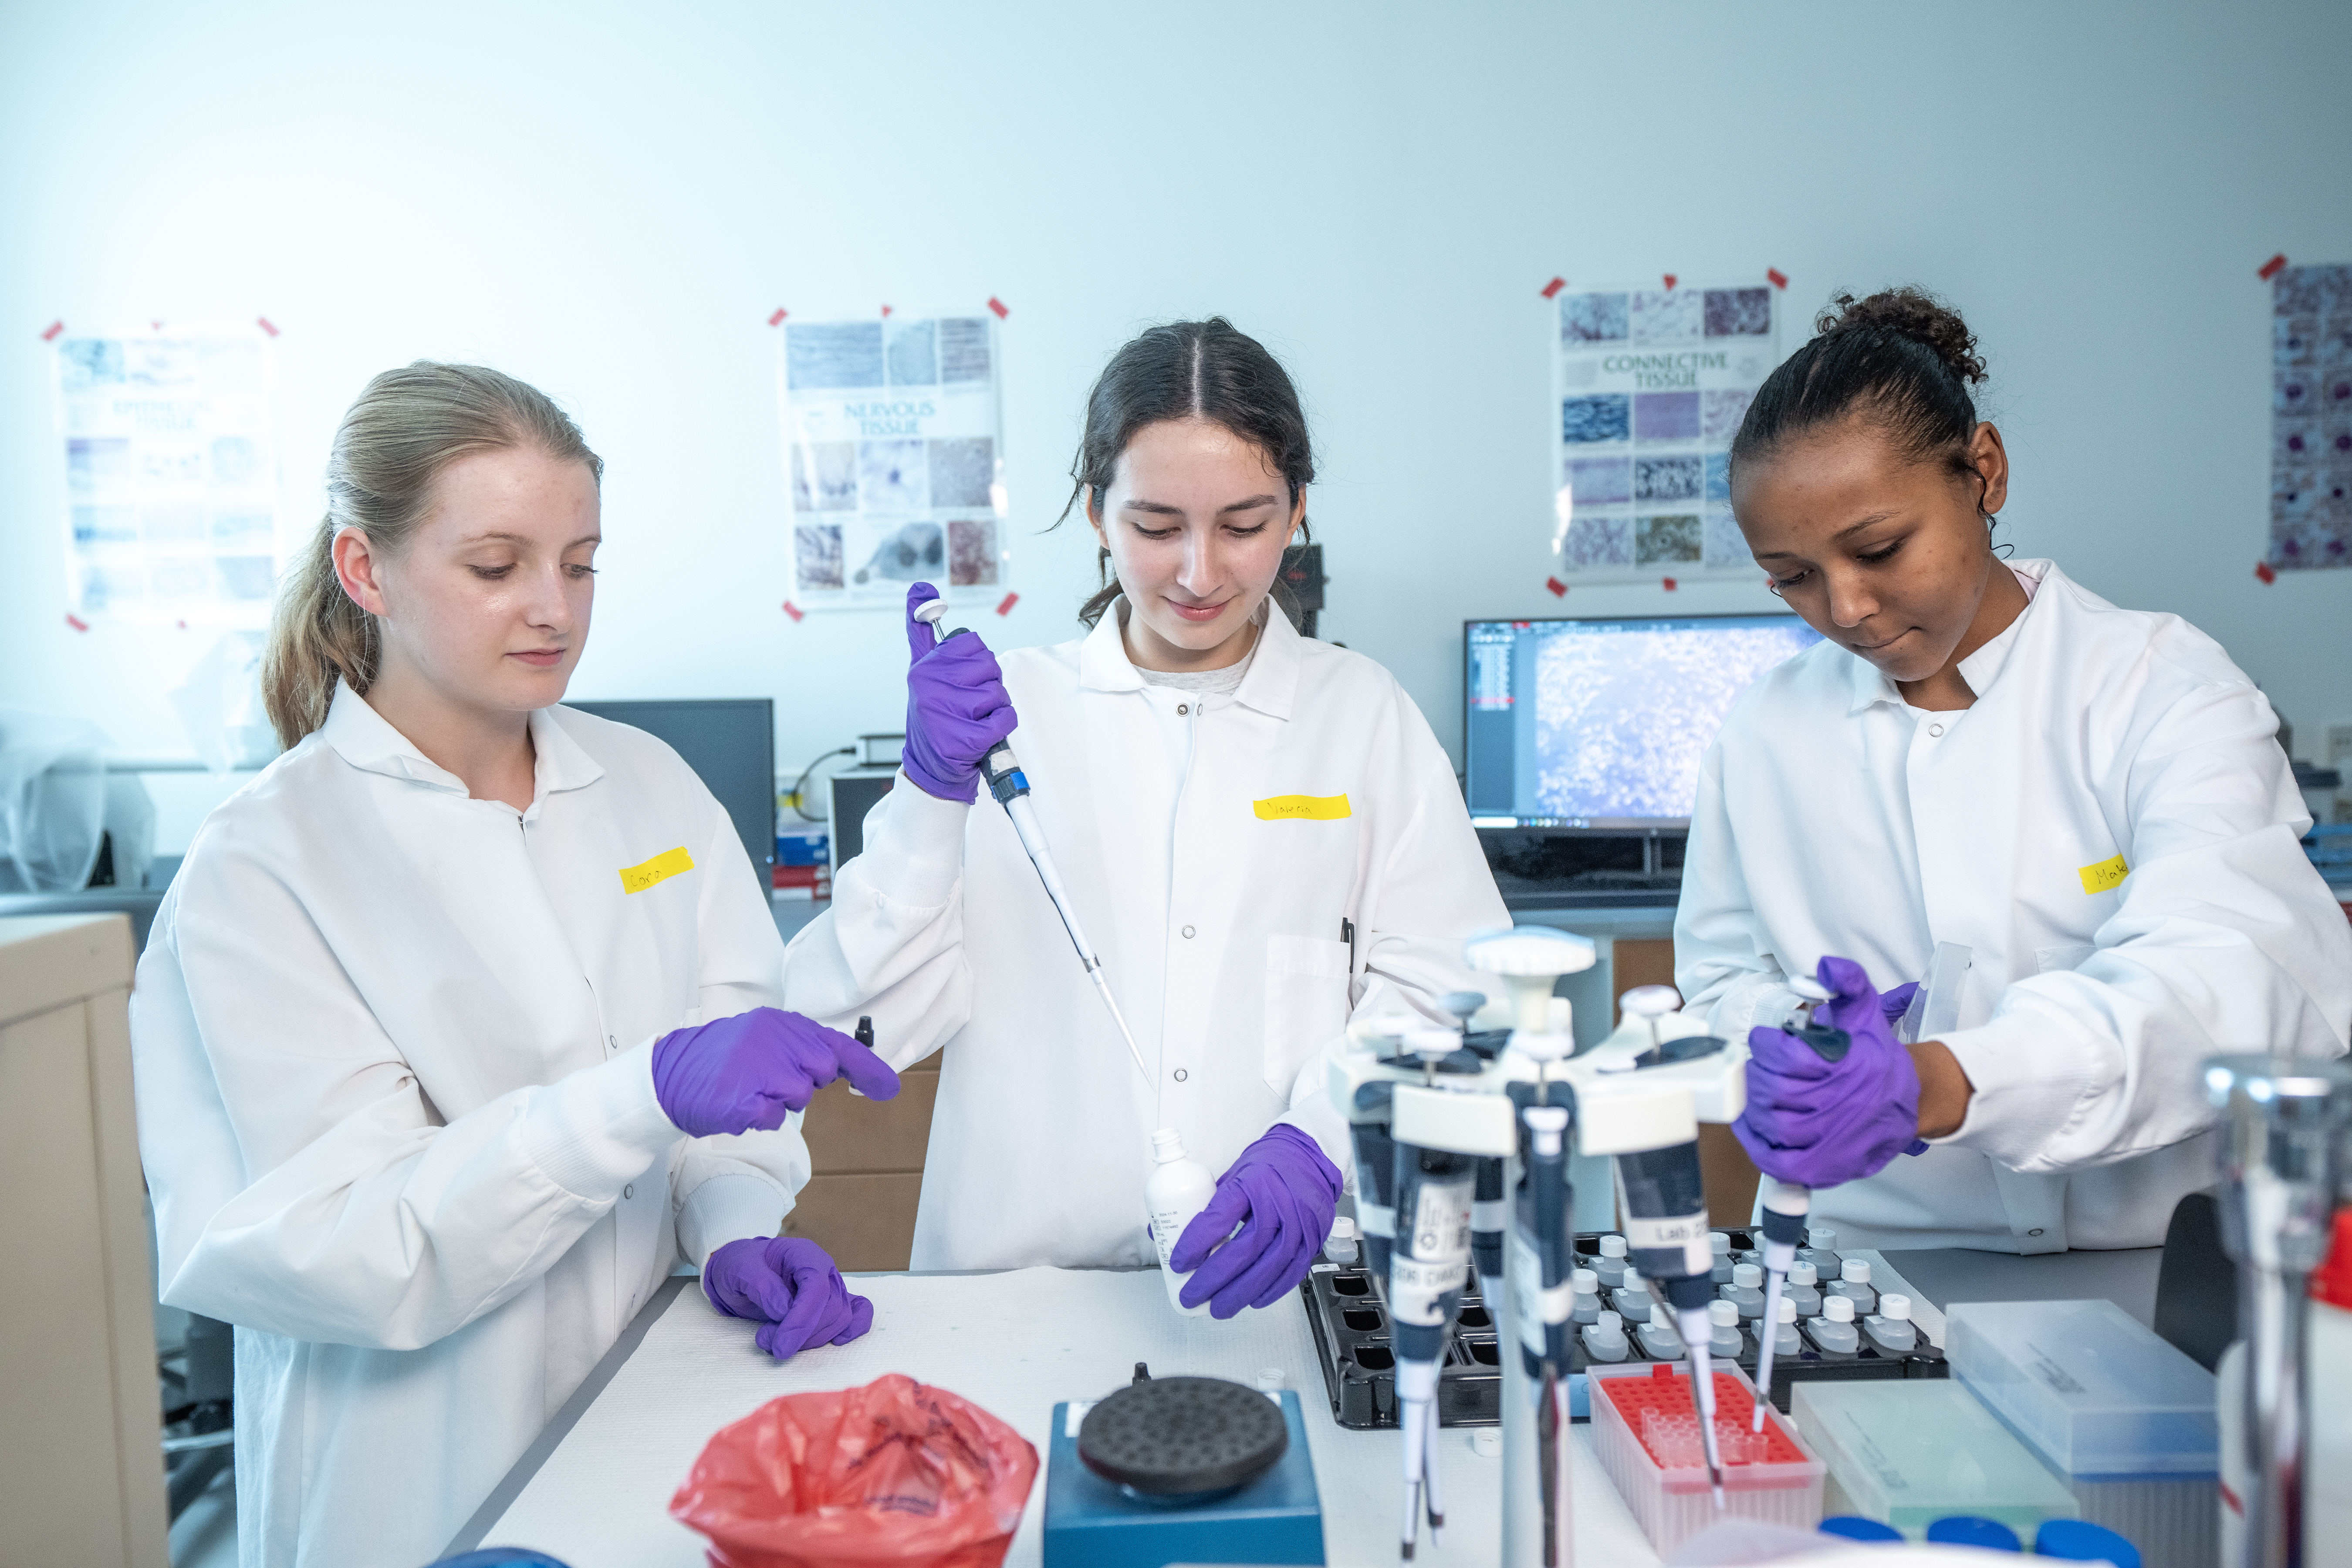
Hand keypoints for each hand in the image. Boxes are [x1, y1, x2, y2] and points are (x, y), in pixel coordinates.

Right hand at [653, 1007, 898, 1137]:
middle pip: (821, 1071)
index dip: (867, 1068)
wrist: (666, 1076)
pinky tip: (738, 1104)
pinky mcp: (744, 1099)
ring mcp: (758, 1068)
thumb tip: (840, 1067)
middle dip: (804, 1082)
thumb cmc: (719, 1061)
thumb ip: (798, 1047)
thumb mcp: (761, 1039)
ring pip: (799, 1096)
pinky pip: (773, 1118)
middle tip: (770, 1080)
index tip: (888, 1088)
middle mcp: (773, 1039)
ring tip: (749, 1090)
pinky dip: (760, 1117)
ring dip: (779, 1101)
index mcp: (780, 1023)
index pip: (836, 1044)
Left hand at [703, 1236, 873, 1359]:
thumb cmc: (741, 1265)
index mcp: (804, 1254)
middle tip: (765, 1340)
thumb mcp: (739, 1269)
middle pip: (831, 1306)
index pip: (816, 1286)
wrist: (742, 1271)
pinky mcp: (831, 1304)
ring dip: (810, 1339)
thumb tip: (783, 1311)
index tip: (781, 1345)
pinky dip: (854, 1328)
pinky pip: (858, 1312)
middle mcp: (824, 1269)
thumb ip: (761, 1286)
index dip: (802, 1319)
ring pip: (839, 1318)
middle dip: (801, 1333)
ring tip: (774, 1341)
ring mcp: (831, 1286)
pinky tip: (838, 1342)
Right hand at [903, 583, 1017, 802]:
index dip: (975, 661)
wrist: (931, 764)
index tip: (962, 678)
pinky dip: (1001, 725)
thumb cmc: (934, 713)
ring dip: (993, 707)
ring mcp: (946, 712)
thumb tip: (921, 588)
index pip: (971, 642)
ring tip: (972, 719)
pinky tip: (983, 732)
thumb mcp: (922, 668)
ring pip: (998, 692)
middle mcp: (930, 686)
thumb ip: (921, 628)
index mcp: (924, 666)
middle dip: (987, 684)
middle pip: (988, 665)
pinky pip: (1005, 717)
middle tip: (969, 702)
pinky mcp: (965, 738)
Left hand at [1169, 1125, 1341, 1317]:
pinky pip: (1292, 1272)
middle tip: (1191, 1296)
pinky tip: (1252, 1301)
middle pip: (1243, 1250)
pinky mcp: (1313, 1239)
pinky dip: (1271, 1291)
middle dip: (1213, 1279)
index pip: (1219, 1218)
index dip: (1195, 1244)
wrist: (1310, 1157)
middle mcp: (1278, 1204)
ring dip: (1239, 1293)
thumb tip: (1160, 1231)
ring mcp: (1300, 1224)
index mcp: (1252, 1182)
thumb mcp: (1233, 1174)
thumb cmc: (1267, 1167)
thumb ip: (1203, 1204)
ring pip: (1268, 1267)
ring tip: (1217, 1308)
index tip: (1177, 1262)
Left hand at [1734, 956, 1923, 1188]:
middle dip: (1758, 1074)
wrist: (1911, 1101)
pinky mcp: (1823, 1166)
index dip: (1766, 1046)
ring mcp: (1830, 1139)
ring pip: (1773, 1124)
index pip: (1786, 1057)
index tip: (1767, 1041)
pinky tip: (1753, 1125)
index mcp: (1847, 1066)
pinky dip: (1758, 1144)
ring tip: (1757, 1090)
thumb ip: (1847, 982)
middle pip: (1774, 1090)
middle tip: (1760, 1066)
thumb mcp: (1864, 1011)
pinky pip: (1778, 1162)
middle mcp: (1839, 1104)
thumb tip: (1826, 965)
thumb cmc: (1877, 1058)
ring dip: (1754, 1105)